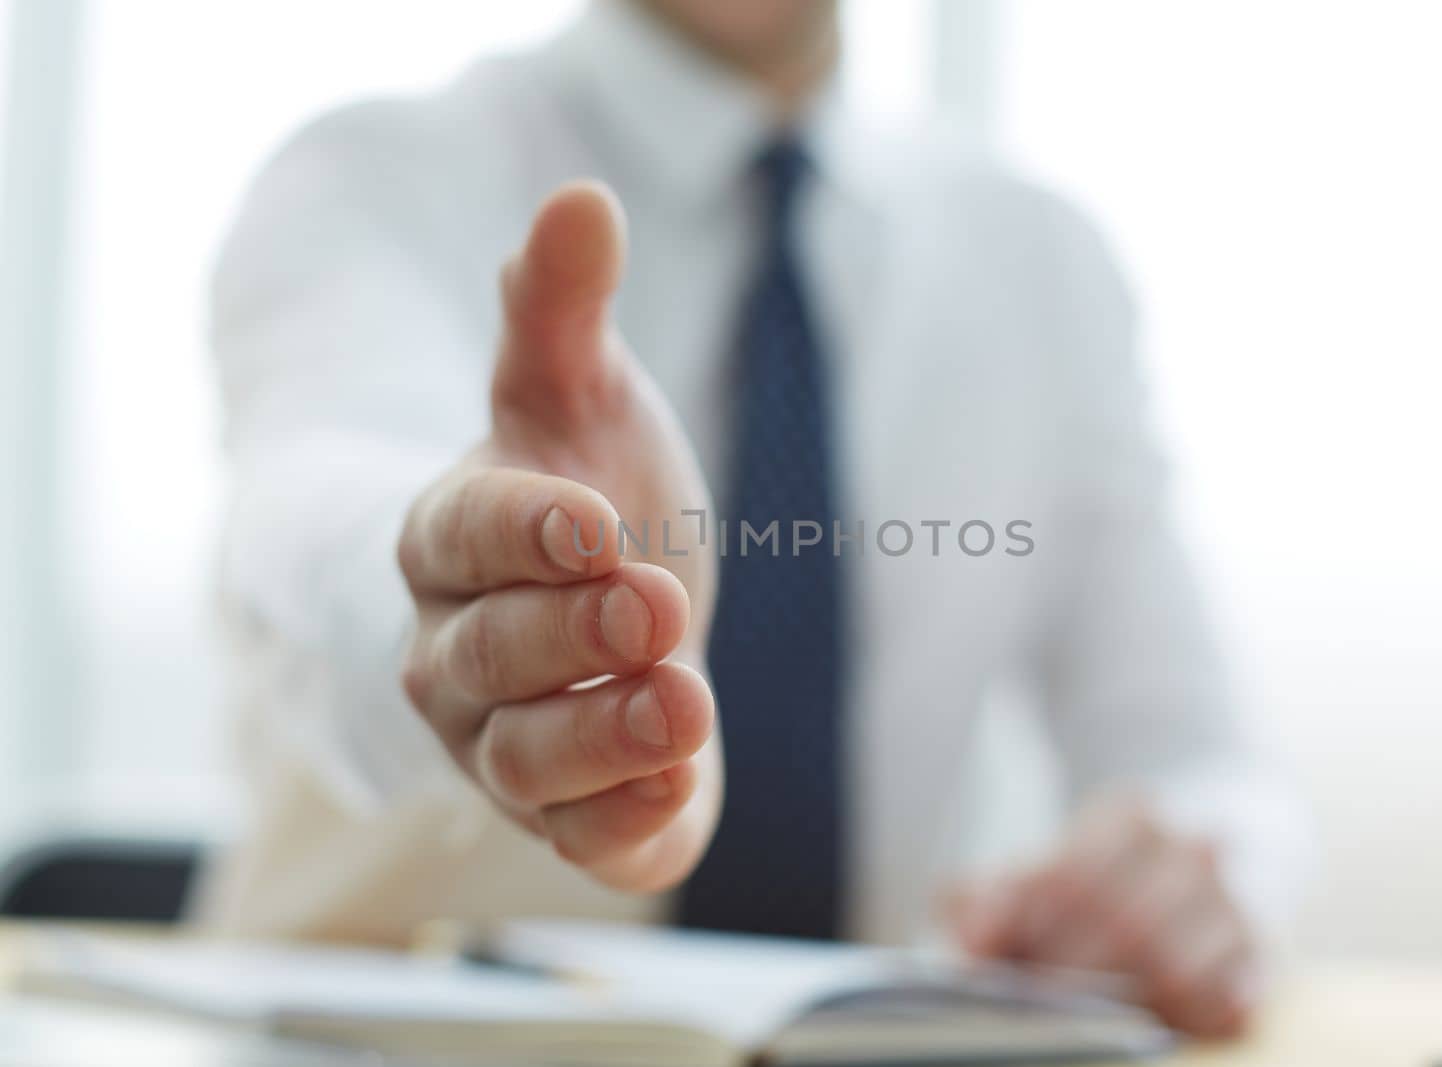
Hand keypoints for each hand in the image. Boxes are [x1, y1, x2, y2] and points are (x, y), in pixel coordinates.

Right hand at [397, 182, 719, 893]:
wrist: (620, 621)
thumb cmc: (593, 497)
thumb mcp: (584, 398)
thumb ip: (562, 313)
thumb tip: (581, 199)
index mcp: (450, 541)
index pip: (461, 535)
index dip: (522, 530)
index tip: (595, 515)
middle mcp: (455, 654)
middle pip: (487, 656)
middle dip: (572, 634)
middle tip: (660, 603)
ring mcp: (502, 743)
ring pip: (525, 759)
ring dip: (603, 738)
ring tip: (687, 705)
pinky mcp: (571, 815)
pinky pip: (580, 839)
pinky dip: (625, 824)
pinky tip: (684, 790)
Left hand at [947, 797, 1258, 1038]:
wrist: (1191, 872)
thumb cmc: (1096, 881)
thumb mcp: (1034, 870)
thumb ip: (986, 898)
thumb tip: (972, 947)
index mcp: (1132, 813)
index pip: (1071, 873)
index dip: (1021, 922)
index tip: (981, 958)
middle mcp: (1193, 849)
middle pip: (1122, 923)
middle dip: (1064, 972)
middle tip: (1028, 998)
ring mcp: (1233, 903)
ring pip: (1175, 967)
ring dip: (1119, 1002)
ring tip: (1080, 1015)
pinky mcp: (1260, 960)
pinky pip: (1228, 1005)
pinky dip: (1181, 1021)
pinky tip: (1147, 1023)